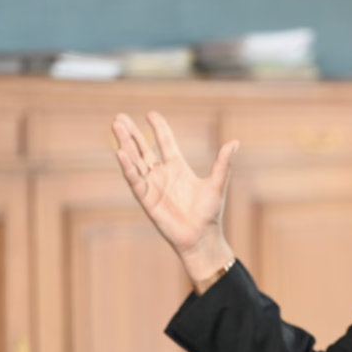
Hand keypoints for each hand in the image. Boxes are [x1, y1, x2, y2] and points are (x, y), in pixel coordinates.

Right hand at [112, 111, 237, 282]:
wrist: (202, 237)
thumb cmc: (210, 213)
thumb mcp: (217, 184)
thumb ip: (223, 163)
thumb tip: (235, 142)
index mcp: (178, 167)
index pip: (165, 142)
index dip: (159, 128)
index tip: (150, 113)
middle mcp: (162, 174)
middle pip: (143, 149)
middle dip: (132, 134)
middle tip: (119, 117)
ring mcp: (153, 186)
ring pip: (135, 161)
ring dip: (125, 144)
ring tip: (116, 126)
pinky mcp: (147, 199)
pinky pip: (134, 180)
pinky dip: (128, 167)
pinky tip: (121, 152)